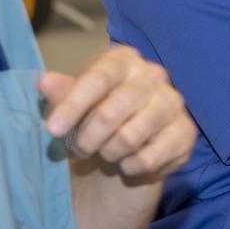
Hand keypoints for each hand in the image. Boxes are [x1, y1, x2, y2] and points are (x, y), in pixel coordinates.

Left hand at [38, 44, 196, 179]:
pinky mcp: (185, 133)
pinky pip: (148, 159)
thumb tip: (43, 81)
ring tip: (106, 152)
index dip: (73, 105)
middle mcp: (153, 75)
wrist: (131, 145)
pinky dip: (129, 167)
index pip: (98, 79)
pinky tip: (128, 162)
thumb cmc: (96, 116)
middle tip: (80, 148)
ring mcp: (173, 103)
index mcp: (124, 60)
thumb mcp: (74, 105)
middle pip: (110, 112)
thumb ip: (62, 94)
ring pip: (129, 138)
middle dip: (87, 139)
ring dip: (108, 154)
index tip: (51, 130)